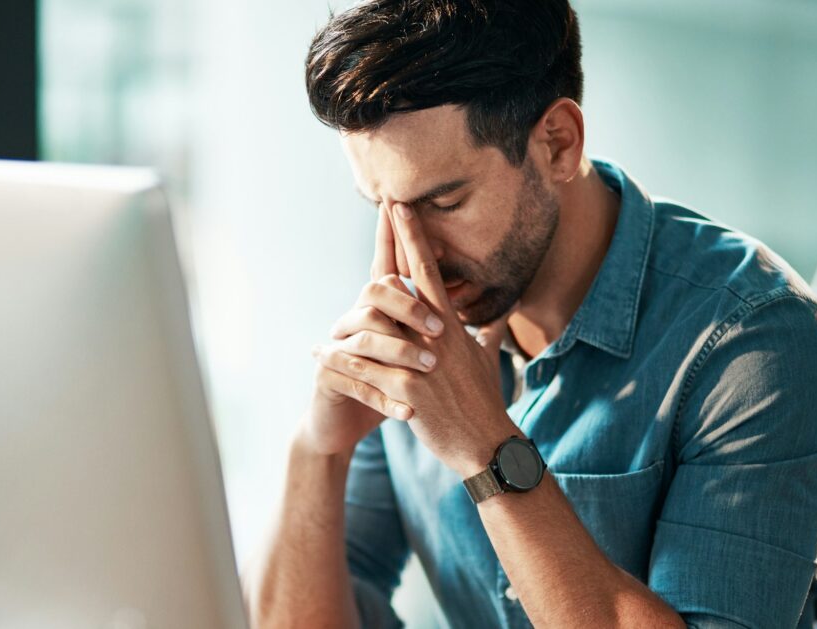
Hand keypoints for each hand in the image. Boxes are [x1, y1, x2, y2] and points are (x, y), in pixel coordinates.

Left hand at [313, 202, 517, 477]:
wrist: (485, 441)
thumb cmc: (485, 401)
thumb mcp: (488, 362)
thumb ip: (487, 335)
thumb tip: (497, 320)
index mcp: (450, 325)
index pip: (429, 271)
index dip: (415, 238)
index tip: (402, 208)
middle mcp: (436, 334)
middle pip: (409, 279)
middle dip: (396, 240)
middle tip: (385, 203)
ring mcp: (422, 359)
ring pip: (382, 319)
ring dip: (358, 298)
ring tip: (347, 271)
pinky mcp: (408, 388)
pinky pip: (368, 368)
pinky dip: (344, 359)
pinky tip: (320, 354)